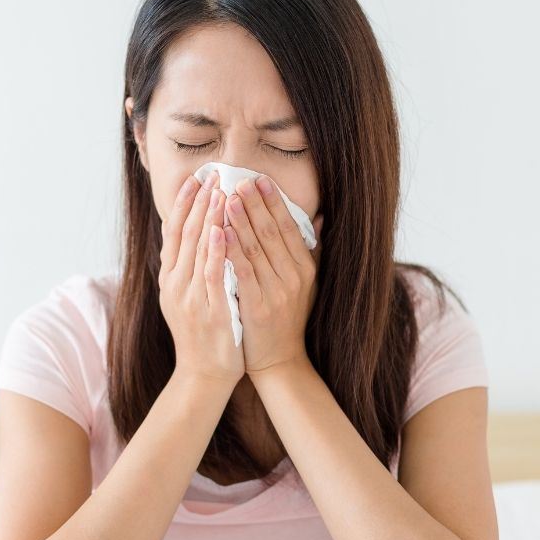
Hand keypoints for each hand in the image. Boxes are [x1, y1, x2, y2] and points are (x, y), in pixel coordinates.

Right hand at [158, 171, 244, 385]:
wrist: (204, 374)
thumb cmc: (205, 333)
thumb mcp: (190, 296)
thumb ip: (194, 267)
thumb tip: (200, 235)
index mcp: (170, 278)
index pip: (174, 231)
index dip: (184, 203)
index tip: (196, 177)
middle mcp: (175, 283)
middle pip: (184, 234)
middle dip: (199, 201)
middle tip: (212, 174)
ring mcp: (189, 297)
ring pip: (196, 249)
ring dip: (208, 217)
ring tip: (220, 190)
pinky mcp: (207, 310)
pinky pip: (210, 274)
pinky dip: (214, 250)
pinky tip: (220, 229)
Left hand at [223, 175, 323, 373]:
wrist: (280, 360)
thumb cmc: (288, 318)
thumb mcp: (307, 284)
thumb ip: (312, 250)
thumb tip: (319, 218)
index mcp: (304, 269)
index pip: (289, 228)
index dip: (274, 203)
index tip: (261, 180)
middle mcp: (294, 278)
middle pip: (272, 233)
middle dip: (256, 205)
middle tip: (240, 180)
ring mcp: (276, 292)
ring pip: (256, 249)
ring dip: (241, 221)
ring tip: (228, 197)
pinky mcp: (257, 306)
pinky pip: (242, 272)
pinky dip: (231, 250)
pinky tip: (220, 232)